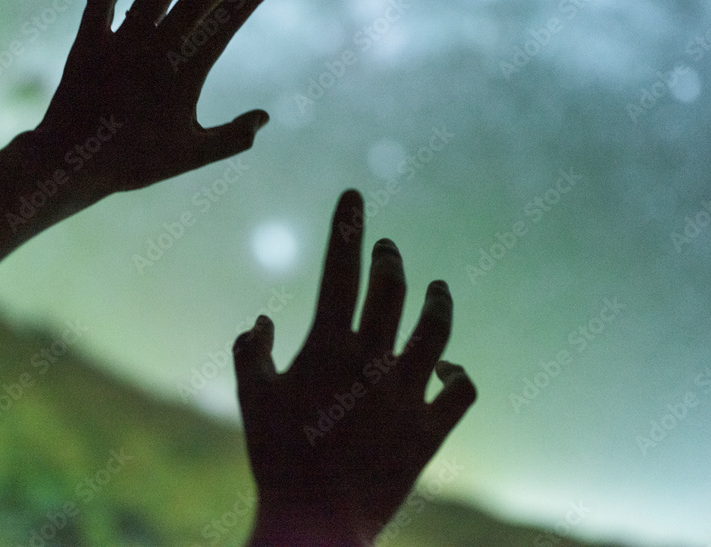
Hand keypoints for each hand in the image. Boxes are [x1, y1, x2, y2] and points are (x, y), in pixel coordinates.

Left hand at [30, 0, 279, 202]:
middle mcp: (155, 47)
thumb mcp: (192, 155)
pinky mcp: (89, 43)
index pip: (228, 20)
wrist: (72, 162)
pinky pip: (101, 1)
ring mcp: (120, 41)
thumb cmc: (135, 163)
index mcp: (185, 71)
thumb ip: (234, 138)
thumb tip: (264, 117)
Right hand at [234, 190, 476, 544]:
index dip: (347, 227)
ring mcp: (405, 395)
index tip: (354, 196)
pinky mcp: (428, 430)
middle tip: (387, 246)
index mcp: (327, 347)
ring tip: (438, 286)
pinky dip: (458, 373)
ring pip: (436, 332)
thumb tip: (260, 319)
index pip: (339, 270)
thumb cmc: (276, 458)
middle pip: (391, 289)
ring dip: (438, 302)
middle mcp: (372, 361)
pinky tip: (448, 367)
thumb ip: (250, 352)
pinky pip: (460, 391)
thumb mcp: (252, 400)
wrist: (316, 521)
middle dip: (389, 258)